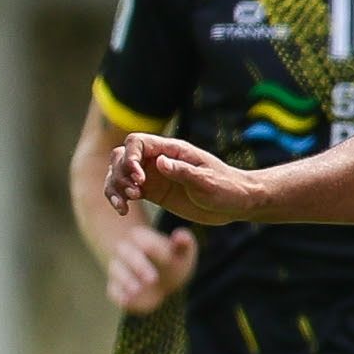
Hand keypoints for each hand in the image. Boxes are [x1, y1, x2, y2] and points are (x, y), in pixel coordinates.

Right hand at [103, 223, 197, 313]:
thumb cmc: (173, 263)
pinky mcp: (117, 287)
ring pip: (116, 270)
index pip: (141, 237)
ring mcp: (120, 269)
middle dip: (138, 264)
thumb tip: (181, 235)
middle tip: (153, 279)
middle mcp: (127, 251)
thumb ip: (185, 243)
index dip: (153, 246)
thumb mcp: (183, 253)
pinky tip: (127, 300)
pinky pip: (113, 290)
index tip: (168, 259)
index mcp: (142, 238)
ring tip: (138, 290)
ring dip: (126, 279)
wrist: (161, 283)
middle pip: (125, 252)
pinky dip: (119, 295)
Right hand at [105, 132, 257, 224]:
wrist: (237, 203)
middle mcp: (158, 160)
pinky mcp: (153, 192)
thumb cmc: (227, 188)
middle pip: (122, 156)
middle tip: (136, 193)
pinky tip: (123, 210)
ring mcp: (154, 176)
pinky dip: (119, 198)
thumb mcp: (208, 182)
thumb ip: (184, 172)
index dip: (130, 157)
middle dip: (120, 173)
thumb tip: (160, 163)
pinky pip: (127, 191)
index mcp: (172, 150)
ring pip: (120, 174)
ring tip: (124, 205)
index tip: (139, 179)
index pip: (137, 142)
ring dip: (115, 187)